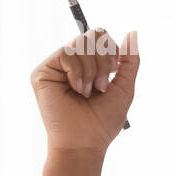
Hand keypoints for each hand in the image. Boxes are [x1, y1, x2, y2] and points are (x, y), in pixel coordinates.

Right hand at [30, 29, 138, 152]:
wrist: (84, 143)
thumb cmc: (102, 121)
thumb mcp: (124, 87)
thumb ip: (130, 60)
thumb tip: (133, 32)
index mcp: (89, 63)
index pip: (101, 35)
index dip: (111, 52)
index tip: (111, 77)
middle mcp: (71, 62)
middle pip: (93, 34)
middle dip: (103, 61)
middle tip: (100, 87)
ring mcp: (56, 66)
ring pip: (80, 43)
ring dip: (91, 70)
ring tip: (86, 92)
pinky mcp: (43, 72)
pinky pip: (66, 53)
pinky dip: (77, 73)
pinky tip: (76, 90)